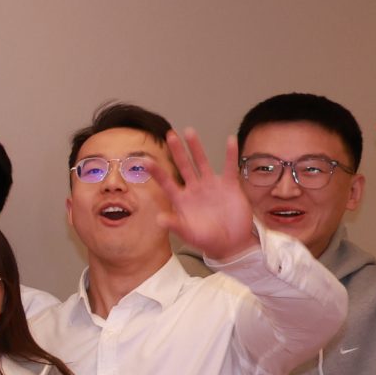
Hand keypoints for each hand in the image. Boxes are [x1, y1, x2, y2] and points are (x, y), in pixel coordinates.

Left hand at [162, 129, 258, 261]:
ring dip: (196, 148)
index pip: (166, 182)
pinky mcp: (229, 186)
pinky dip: (230, 155)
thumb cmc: (207, 240)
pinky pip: (229, 168)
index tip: (144, 160)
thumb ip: (175, 225)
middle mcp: (194, 189)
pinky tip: (230, 140)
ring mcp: (211, 186)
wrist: (231, 243)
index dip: (156, 172)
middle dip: (177, 151)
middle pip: (184, 166)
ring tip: (189, 131)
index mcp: (182, 200)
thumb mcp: (189, 234)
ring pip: (202, 163)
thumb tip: (158, 219)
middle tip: (169, 134)